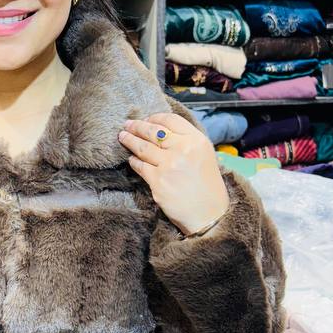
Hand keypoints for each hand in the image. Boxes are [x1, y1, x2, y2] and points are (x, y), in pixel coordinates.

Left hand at [118, 112, 229, 236]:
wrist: (209, 214)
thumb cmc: (207, 186)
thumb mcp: (204, 156)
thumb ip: (186, 142)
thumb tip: (160, 132)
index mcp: (197, 141)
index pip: (170, 120)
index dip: (155, 118)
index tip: (146, 119)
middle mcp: (183, 149)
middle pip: (153, 131)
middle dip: (137, 126)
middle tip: (127, 125)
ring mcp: (169, 165)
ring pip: (142, 147)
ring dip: (130, 140)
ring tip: (123, 137)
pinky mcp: (158, 181)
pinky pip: (140, 166)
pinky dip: (133, 161)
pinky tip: (131, 159)